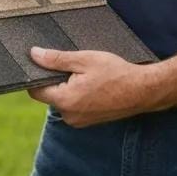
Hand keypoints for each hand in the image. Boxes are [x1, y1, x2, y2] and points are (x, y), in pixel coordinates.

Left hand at [28, 48, 162, 126]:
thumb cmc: (116, 73)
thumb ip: (56, 59)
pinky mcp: (88, 121)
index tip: (43, 62)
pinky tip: (92, 84)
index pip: (36, 91)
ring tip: (86, 74)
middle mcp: (69, 116)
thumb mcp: (84, 59)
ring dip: (68, 87)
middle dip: (56, 79)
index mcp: (66, 101)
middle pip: (50, 95)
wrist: (142, 90)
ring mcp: (79, 121)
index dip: (36, 75)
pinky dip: (78, 94)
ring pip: (63, 100)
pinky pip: (74, 105)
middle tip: (73, 65)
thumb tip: (34, 54)